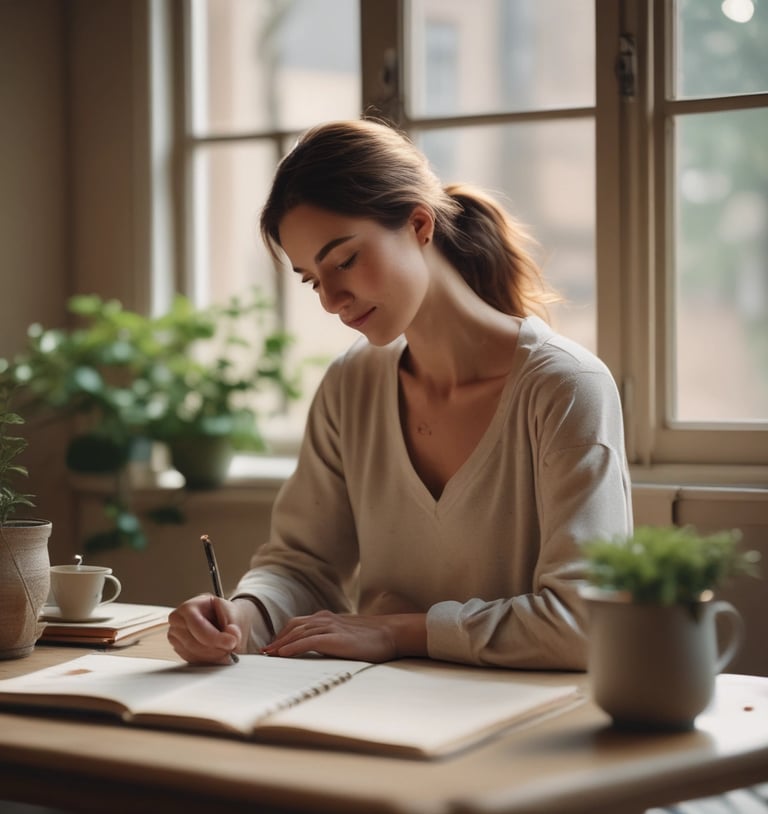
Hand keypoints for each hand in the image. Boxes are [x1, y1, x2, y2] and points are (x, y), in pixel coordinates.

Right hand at [168, 594, 254, 664]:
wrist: (220, 619)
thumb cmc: (222, 613)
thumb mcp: (231, 613)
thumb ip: (233, 627)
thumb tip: (232, 637)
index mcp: (187, 607)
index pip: (197, 626)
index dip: (215, 637)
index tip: (231, 642)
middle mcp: (177, 622)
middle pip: (194, 643)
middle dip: (216, 649)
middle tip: (232, 648)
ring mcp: (175, 637)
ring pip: (193, 655)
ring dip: (214, 656)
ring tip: (227, 650)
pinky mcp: (179, 650)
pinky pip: (193, 661)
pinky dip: (208, 660)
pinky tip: (219, 654)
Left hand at [262, 610, 427, 661]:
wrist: (391, 633)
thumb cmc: (372, 637)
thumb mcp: (346, 634)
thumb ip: (332, 636)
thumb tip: (320, 648)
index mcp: (327, 617)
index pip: (298, 624)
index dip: (283, 634)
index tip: (272, 647)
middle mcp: (325, 619)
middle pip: (293, 626)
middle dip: (277, 639)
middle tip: (265, 652)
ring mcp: (329, 627)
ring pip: (297, 633)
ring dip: (280, 644)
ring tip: (268, 655)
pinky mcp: (334, 638)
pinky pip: (307, 642)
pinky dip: (292, 647)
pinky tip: (283, 654)